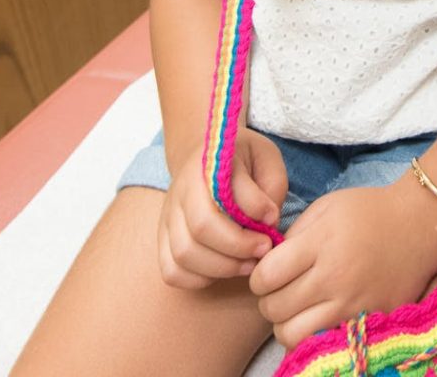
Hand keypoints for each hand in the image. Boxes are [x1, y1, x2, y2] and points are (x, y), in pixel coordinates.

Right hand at [157, 127, 286, 288]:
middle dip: (238, 246)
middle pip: (201, 228)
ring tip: (248, 263)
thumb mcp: (265, 156)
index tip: (273, 219)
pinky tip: (223, 269)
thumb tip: (267, 220)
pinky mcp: (163, 240)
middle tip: (263, 249)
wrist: (202, 157)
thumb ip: (271, 184)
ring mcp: (168, 217)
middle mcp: (181, 191)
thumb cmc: (241, 160)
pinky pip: (172, 272)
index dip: (253, 210)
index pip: (224, 192)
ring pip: (184, 254)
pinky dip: (199, 279)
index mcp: (207, 165)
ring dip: (222, 267)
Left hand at [250, 180, 436, 349]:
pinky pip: (323, 343)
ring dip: (286, 324)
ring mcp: (353, 305)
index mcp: (321, 243)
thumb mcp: (326, 207)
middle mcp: (335, 278)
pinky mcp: (369, 323)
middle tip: (281, 290)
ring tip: (297, 308)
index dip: (258, 276)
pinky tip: (318, 317)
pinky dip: (313, 335)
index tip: (268, 271)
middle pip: (275, 309)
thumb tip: (267, 263)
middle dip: (269, 300)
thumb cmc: (369, 211)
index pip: (266, 276)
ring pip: (292, 336)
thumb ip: (294, 235)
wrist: (419, 225)